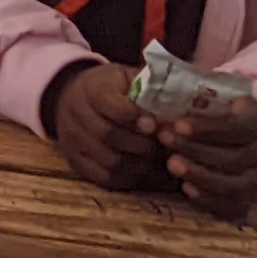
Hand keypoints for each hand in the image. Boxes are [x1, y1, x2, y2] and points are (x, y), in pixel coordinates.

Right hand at [42, 60, 173, 193]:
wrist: (74, 97)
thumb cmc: (114, 88)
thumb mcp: (130, 78)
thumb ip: (152, 90)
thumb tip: (184, 110)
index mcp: (92, 88)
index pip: (110, 104)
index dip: (134, 117)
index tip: (154, 125)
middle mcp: (76, 115)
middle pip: (110, 136)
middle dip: (144, 145)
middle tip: (166, 148)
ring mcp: (72, 141)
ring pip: (110, 161)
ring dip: (141, 165)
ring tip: (161, 162)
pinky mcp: (76, 163)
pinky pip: (105, 178)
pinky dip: (130, 179)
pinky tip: (147, 172)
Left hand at [156, 93, 256, 221]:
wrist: (250, 134)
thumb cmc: (223, 112)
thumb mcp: (215, 98)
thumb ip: (191, 102)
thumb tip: (152, 113)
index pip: (237, 128)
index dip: (206, 129)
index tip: (177, 126)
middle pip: (233, 159)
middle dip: (195, 151)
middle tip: (165, 141)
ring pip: (235, 186)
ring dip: (200, 177)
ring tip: (171, 165)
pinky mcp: (250, 198)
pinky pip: (233, 207)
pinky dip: (209, 200)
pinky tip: (187, 189)